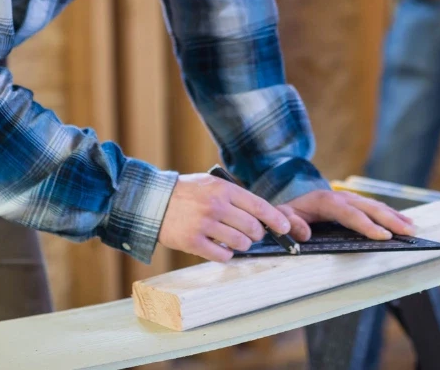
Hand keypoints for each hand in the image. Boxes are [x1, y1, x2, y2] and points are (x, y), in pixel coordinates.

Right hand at [157, 173, 293, 262]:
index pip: (258, 206)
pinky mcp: (193, 242)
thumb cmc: (187, 193)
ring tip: (236, 241)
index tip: (285, 227)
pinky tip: (222, 249)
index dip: (275, 219)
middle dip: (257, 234)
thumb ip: (234, 196)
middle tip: (253, 234)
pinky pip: (222, 255)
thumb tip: (260, 215)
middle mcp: (216, 206)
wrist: (153, 201)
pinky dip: (227, 255)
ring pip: (240, 243)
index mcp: (223, 189)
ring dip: (243, 245)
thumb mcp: (211, 184)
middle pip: (252, 227)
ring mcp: (204, 225)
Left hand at [278, 189, 416, 242]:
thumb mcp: (282, 217)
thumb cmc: (287, 214)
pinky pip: (374, 207)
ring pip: (375, 206)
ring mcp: (349, 198)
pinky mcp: (354, 202)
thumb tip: (303, 233)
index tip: (383, 236)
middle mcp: (341, 196)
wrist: (290, 200)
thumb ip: (289, 223)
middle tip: (408, 232)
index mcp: (325, 200)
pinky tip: (403, 222)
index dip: (367, 225)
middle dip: (390, 220)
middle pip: (369, 207)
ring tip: (412, 228)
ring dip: (394, 216)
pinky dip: (390, 214)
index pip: (350, 213)